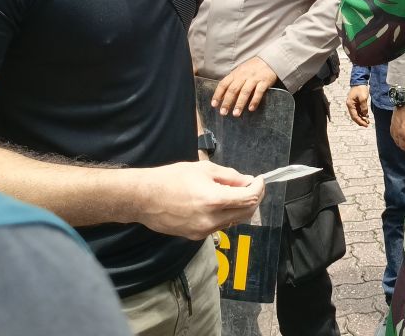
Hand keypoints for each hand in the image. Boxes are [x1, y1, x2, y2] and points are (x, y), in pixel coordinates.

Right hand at [134, 161, 264, 239]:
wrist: (144, 198)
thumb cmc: (170, 178)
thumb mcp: (203, 169)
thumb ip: (229, 176)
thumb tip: (246, 181)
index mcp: (214, 200)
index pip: (249, 198)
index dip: (259, 188)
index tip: (260, 180)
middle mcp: (211, 220)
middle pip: (246, 213)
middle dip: (254, 199)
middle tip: (252, 186)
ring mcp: (203, 231)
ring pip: (233, 221)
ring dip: (239, 207)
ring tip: (233, 192)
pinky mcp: (195, 236)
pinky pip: (218, 226)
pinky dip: (225, 214)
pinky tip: (218, 203)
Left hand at [212, 57, 277, 116]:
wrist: (270, 60)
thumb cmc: (252, 68)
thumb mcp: (240, 72)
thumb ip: (233, 82)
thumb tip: (223, 97)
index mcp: (236, 73)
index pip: (224, 84)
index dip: (218, 94)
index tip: (214, 105)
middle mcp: (243, 75)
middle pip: (233, 89)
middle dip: (227, 102)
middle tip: (223, 113)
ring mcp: (254, 78)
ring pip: (245, 91)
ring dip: (239, 103)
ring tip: (236, 114)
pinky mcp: (264, 81)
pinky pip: (259, 91)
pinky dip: (254, 100)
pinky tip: (251, 108)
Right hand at [346, 85, 370, 126]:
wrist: (359, 81)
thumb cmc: (360, 88)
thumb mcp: (363, 98)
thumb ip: (364, 107)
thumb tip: (365, 114)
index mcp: (350, 104)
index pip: (354, 116)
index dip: (360, 121)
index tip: (365, 125)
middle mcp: (350, 105)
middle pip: (354, 116)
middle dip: (360, 121)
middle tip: (367, 125)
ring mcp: (353, 104)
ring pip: (356, 114)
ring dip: (361, 118)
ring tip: (367, 122)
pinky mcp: (356, 103)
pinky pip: (358, 111)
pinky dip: (362, 114)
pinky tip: (366, 116)